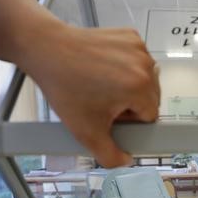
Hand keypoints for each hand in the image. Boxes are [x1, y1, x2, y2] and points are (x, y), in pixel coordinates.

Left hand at [25, 25, 159, 167]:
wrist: (47, 49)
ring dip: (129, 85)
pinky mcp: (130, 35)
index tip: (110, 115)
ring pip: (146, 79)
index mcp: (140, 88)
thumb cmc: (66, 88)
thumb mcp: (86, 132)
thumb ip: (110, 156)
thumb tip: (126, 161)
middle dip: (131, 103)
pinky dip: (126, 66)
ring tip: (101, 84)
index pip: (151, 116)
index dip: (130, 121)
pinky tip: (104, 67)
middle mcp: (145, 65)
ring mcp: (138, 47)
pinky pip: (137, 60)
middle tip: (103, 102)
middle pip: (151, 97)